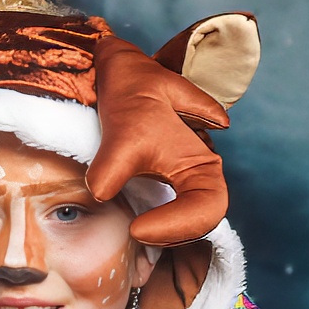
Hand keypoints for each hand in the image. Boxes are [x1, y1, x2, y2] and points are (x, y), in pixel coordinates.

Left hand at [87, 34, 231, 246]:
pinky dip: (151, 229)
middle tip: (132, 233)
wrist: (122, 73)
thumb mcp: (124, 127)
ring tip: (128, 231)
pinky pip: (163, 218)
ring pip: (184, 225)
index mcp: (203, 163)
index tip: (137, 228)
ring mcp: (178, 185)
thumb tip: (100, 193)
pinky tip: (124, 228)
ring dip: (161, 235)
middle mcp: (197, 177)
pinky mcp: (158, 190)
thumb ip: (113, 163)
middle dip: (171, 235)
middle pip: (200, 222)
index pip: (209, 208)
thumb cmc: (133, 94)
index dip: (181, 225)